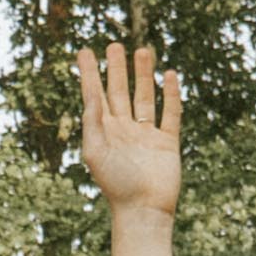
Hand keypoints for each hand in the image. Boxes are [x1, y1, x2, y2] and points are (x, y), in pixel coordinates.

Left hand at [77, 42, 182, 215]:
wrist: (143, 210)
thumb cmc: (115, 185)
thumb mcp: (95, 152)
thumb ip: (92, 122)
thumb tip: (90, 95)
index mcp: (104, 132)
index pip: (95, 96)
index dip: (89, 74)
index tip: (84, 52)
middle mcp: (124, 130)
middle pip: (120, 92)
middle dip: (117, 70)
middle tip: (114, 45)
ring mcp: (146, 135)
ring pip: (145, 97)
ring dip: (143, 75)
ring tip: (143, 51)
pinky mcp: (167, 142)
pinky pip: (171, 113)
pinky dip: (171, 94)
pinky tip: (170, 76)